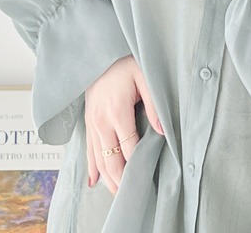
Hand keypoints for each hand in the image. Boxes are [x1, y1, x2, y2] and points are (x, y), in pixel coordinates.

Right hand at [84, 55, 164, 194]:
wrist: (97, 54)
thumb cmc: (123, 63)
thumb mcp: (144, 77)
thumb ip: (153, 104)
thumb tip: (163, 131)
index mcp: (117, 112)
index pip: (129, 148)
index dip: (139, 166)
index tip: (149, 179)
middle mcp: (101, 122)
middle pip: (111, 161)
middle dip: (122, 180)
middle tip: (134, 196)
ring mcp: (92, 123)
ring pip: (98, 160)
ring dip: (108, 179)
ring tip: (118, 194)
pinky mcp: (87, 122)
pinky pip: (88, 150)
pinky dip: (92, 167)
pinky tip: (94, 181)